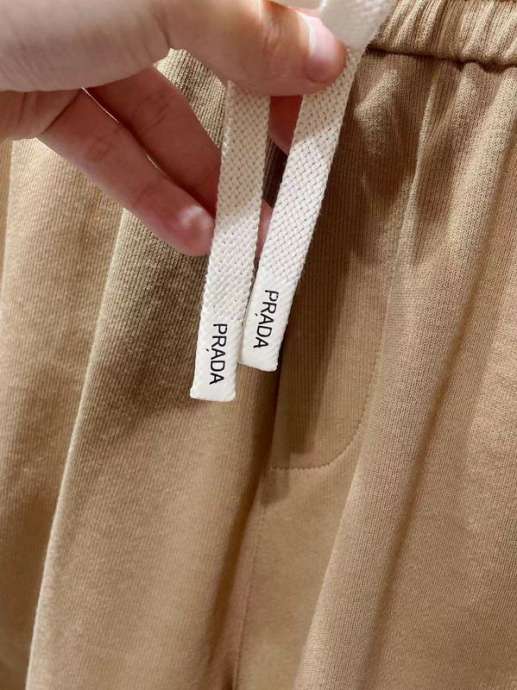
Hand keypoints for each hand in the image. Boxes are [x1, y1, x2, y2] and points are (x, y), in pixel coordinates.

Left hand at [0, 0, 344, 254]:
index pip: (252, 5)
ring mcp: (84, 45)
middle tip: (293, 184)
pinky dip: (150, 192)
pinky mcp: (46, 98)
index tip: (326, 105)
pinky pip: (111, 149)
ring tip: (249, 237)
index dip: (295, 52)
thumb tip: (325, 59)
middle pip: (212, 65)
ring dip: (207, 181)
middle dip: (256, 131)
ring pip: (162, 120)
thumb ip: (245, 28)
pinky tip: (193, 235)